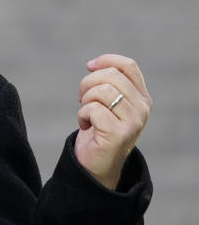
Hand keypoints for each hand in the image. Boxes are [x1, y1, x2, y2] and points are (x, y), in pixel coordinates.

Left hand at [75, 54, 151, 188]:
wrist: (98, 165)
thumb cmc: (99, 131)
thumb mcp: (108, 104)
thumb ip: (108, 84)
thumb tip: (93, 64)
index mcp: (142, 97)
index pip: (128, 66)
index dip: (106, 60)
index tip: (90, 66)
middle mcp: (142, 108)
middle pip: (110, 76)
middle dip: (88, 83)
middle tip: (82, 99)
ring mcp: (134, 121)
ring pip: (102, 91)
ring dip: (85, 101)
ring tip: (86, 114)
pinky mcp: (119, 133)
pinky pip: (93, 109)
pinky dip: (82, 115)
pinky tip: (85, 126)